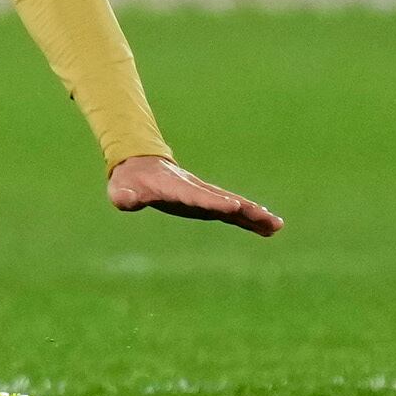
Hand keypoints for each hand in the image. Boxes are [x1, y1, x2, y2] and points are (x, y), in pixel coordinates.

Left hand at [107, 155, 282, 235]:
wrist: (139, 166)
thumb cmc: (128, 182)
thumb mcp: (119, 189)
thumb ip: (123, 196)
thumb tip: (128, 201)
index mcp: (173, 188)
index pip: (195, 196)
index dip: (213, 201)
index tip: (233, 206)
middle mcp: (193, 190)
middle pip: (222, 199)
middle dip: (245, 209)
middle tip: (268, 218)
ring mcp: (202, 195)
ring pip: (232, 204)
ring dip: (254, 214)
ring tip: (276, 225)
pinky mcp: (207, 202)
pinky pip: (231, 211)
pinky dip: (249, 218)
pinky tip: (267, 228)